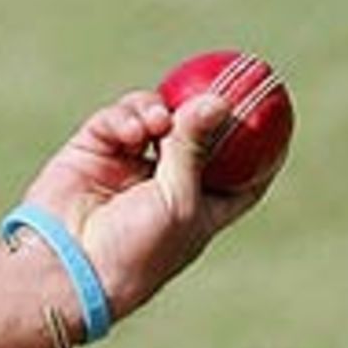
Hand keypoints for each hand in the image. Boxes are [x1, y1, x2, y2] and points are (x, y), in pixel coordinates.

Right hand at [20, 87, 280, 319]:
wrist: (70, 266)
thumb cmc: (135, 249)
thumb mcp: (179, 200)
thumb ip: (197, 146)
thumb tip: (218, 99)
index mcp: (197, 213)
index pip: (239, 179)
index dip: (260, 152)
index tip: (277, 116)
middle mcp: (164, 189)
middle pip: (196, 138)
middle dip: (204, 111)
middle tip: (216, 81)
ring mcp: (127, 169)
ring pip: (156, 119)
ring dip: (160, 111)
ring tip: (158, 122)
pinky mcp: (94, 153)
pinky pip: (119, 119)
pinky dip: (128, 117)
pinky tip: (133, 131)